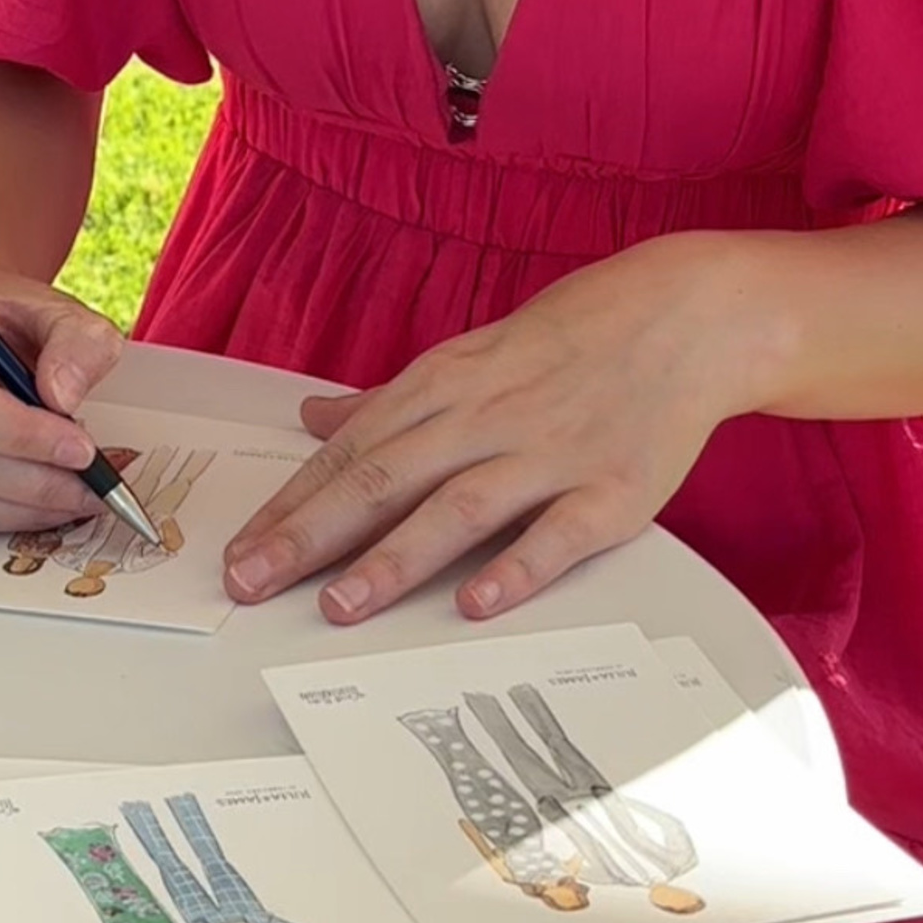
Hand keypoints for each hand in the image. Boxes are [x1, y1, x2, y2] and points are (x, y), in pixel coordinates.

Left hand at [222, 236, 762, 624]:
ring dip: (393, 559)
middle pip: (381, 481)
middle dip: (307, 535)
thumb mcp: (468, 356)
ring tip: (337, 605)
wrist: (685, 317)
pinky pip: (556, 535)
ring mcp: (548, 456)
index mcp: (443, 386)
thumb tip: (314, 420)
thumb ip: (389, 401)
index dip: (289, 503)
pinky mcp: (610, 492)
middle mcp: (484, 418)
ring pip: (455, 509)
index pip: (349, 453)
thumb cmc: (569, 341)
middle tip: (249, 583)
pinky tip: (476, 604)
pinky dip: (515, 568)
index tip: (236, 549)